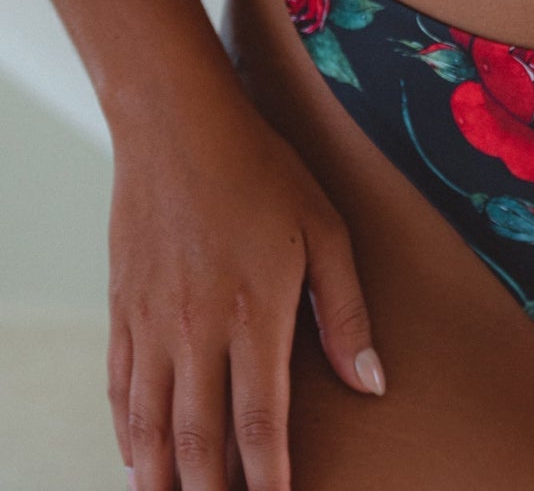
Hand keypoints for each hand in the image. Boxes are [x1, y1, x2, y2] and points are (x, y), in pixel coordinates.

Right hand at [107, 79, 385, 490]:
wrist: (179, 123)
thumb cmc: (262, 169)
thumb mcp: (325, 229)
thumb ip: (345, 311)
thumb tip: (370, 382)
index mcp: (255, 314)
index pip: (261, 424)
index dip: (269, 478)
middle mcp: (197, 330)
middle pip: (197, 442)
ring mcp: (152, 322)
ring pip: (148, 427)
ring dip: (159, 477)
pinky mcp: (122, 307)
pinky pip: (119, 389)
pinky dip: (127, 432)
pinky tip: (135, 456)